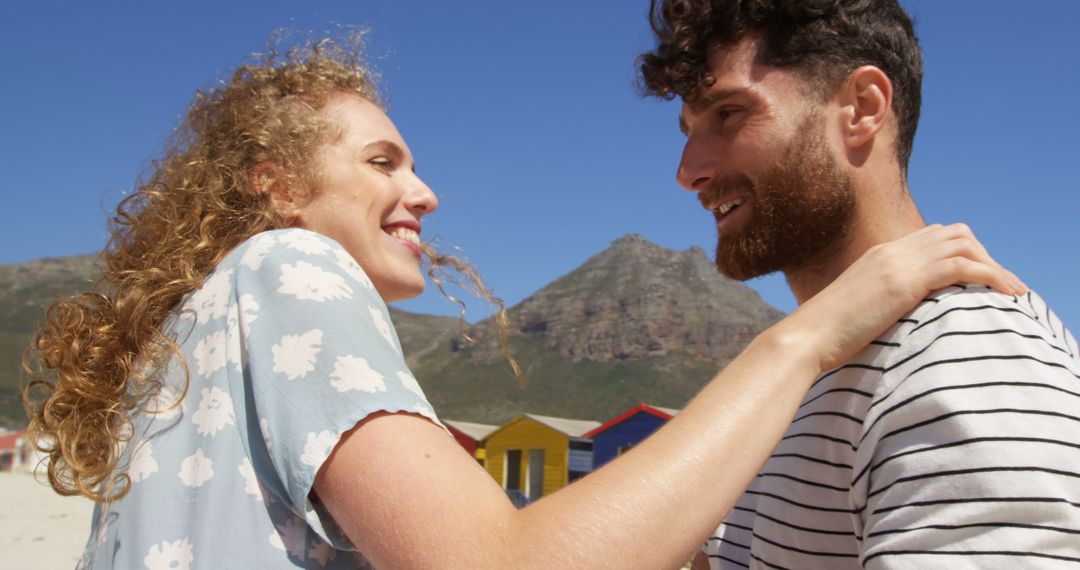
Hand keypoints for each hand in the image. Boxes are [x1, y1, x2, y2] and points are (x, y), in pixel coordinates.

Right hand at [784, 223, 1024, 371]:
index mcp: (880, 255)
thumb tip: (895, 319)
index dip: (964, 252)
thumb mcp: (858, 310)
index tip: (980, 280)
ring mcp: (898, 262)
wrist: (807, 337)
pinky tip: (1006, 294)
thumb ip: (880, 302)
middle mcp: (891, 250)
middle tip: (999, 285)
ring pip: (964, 244)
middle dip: (985, 255)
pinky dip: (991, 275)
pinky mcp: (906, 280)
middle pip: (955, 233)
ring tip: (1013, 291)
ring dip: (995, 265)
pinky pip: (962, 266)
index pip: (934, 236)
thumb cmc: (826, 335)